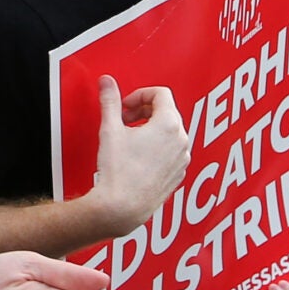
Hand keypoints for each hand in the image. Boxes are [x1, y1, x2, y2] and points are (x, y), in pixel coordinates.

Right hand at [87, 76, 191, 231]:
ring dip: (151, 129)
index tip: (125, 105)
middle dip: (144, 111)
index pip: (161, 93)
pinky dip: (157, 147)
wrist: (122, 207)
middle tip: (124, 120)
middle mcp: (181, 140)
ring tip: (129, 139)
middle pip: (167, 111)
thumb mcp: (110, 129)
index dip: (139, 94)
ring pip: (170, 132)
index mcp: (168, 124)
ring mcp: (182, 158)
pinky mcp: (178, 174)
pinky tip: (138, 157)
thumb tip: (107, 83)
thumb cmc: (118, 172)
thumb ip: (110, 101)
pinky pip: (171, 151)